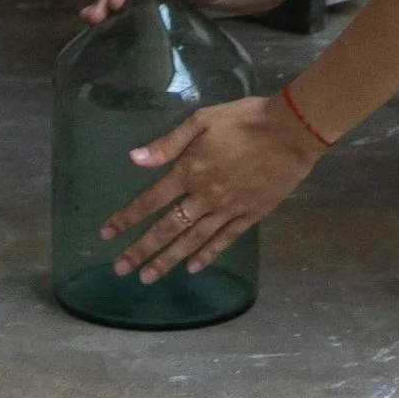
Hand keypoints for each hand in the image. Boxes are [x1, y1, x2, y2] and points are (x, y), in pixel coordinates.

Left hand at [99, 91, 322, 284]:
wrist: (292, 131)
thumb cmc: (245, 119)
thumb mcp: (202, 120)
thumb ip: (168, 143)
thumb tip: (134, 159)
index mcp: (189, 171)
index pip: (150, 200)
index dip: (127, 218)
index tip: (106, 235)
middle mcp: (204, 197)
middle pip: (167, 229)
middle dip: (141, 250)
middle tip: (120, 269)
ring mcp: (227, 210)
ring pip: (192, 241)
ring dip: (167, 260)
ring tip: (147, 278)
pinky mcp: (249, 216)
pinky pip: (223, 241)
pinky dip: (206, 256)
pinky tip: (192, 269)